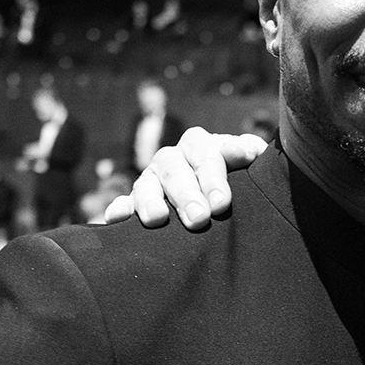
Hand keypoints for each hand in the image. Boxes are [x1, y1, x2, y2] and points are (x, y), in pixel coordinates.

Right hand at [104, 129, 264, 229]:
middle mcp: (172, 159)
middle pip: (175, 172)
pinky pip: (123, 203)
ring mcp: (151, 180)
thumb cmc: (235, 174)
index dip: (213, 178)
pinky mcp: (135, 201)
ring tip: (157, 219)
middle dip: (187, 196)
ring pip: (146, 186)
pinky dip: (118, 210)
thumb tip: (249, 152)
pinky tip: (115, 218)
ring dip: (151, 202)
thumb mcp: (245, 159)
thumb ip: (248, 152)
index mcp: (199, 145)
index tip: (222, 203)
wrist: (215, 193)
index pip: (205, 156)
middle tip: (199, 219)